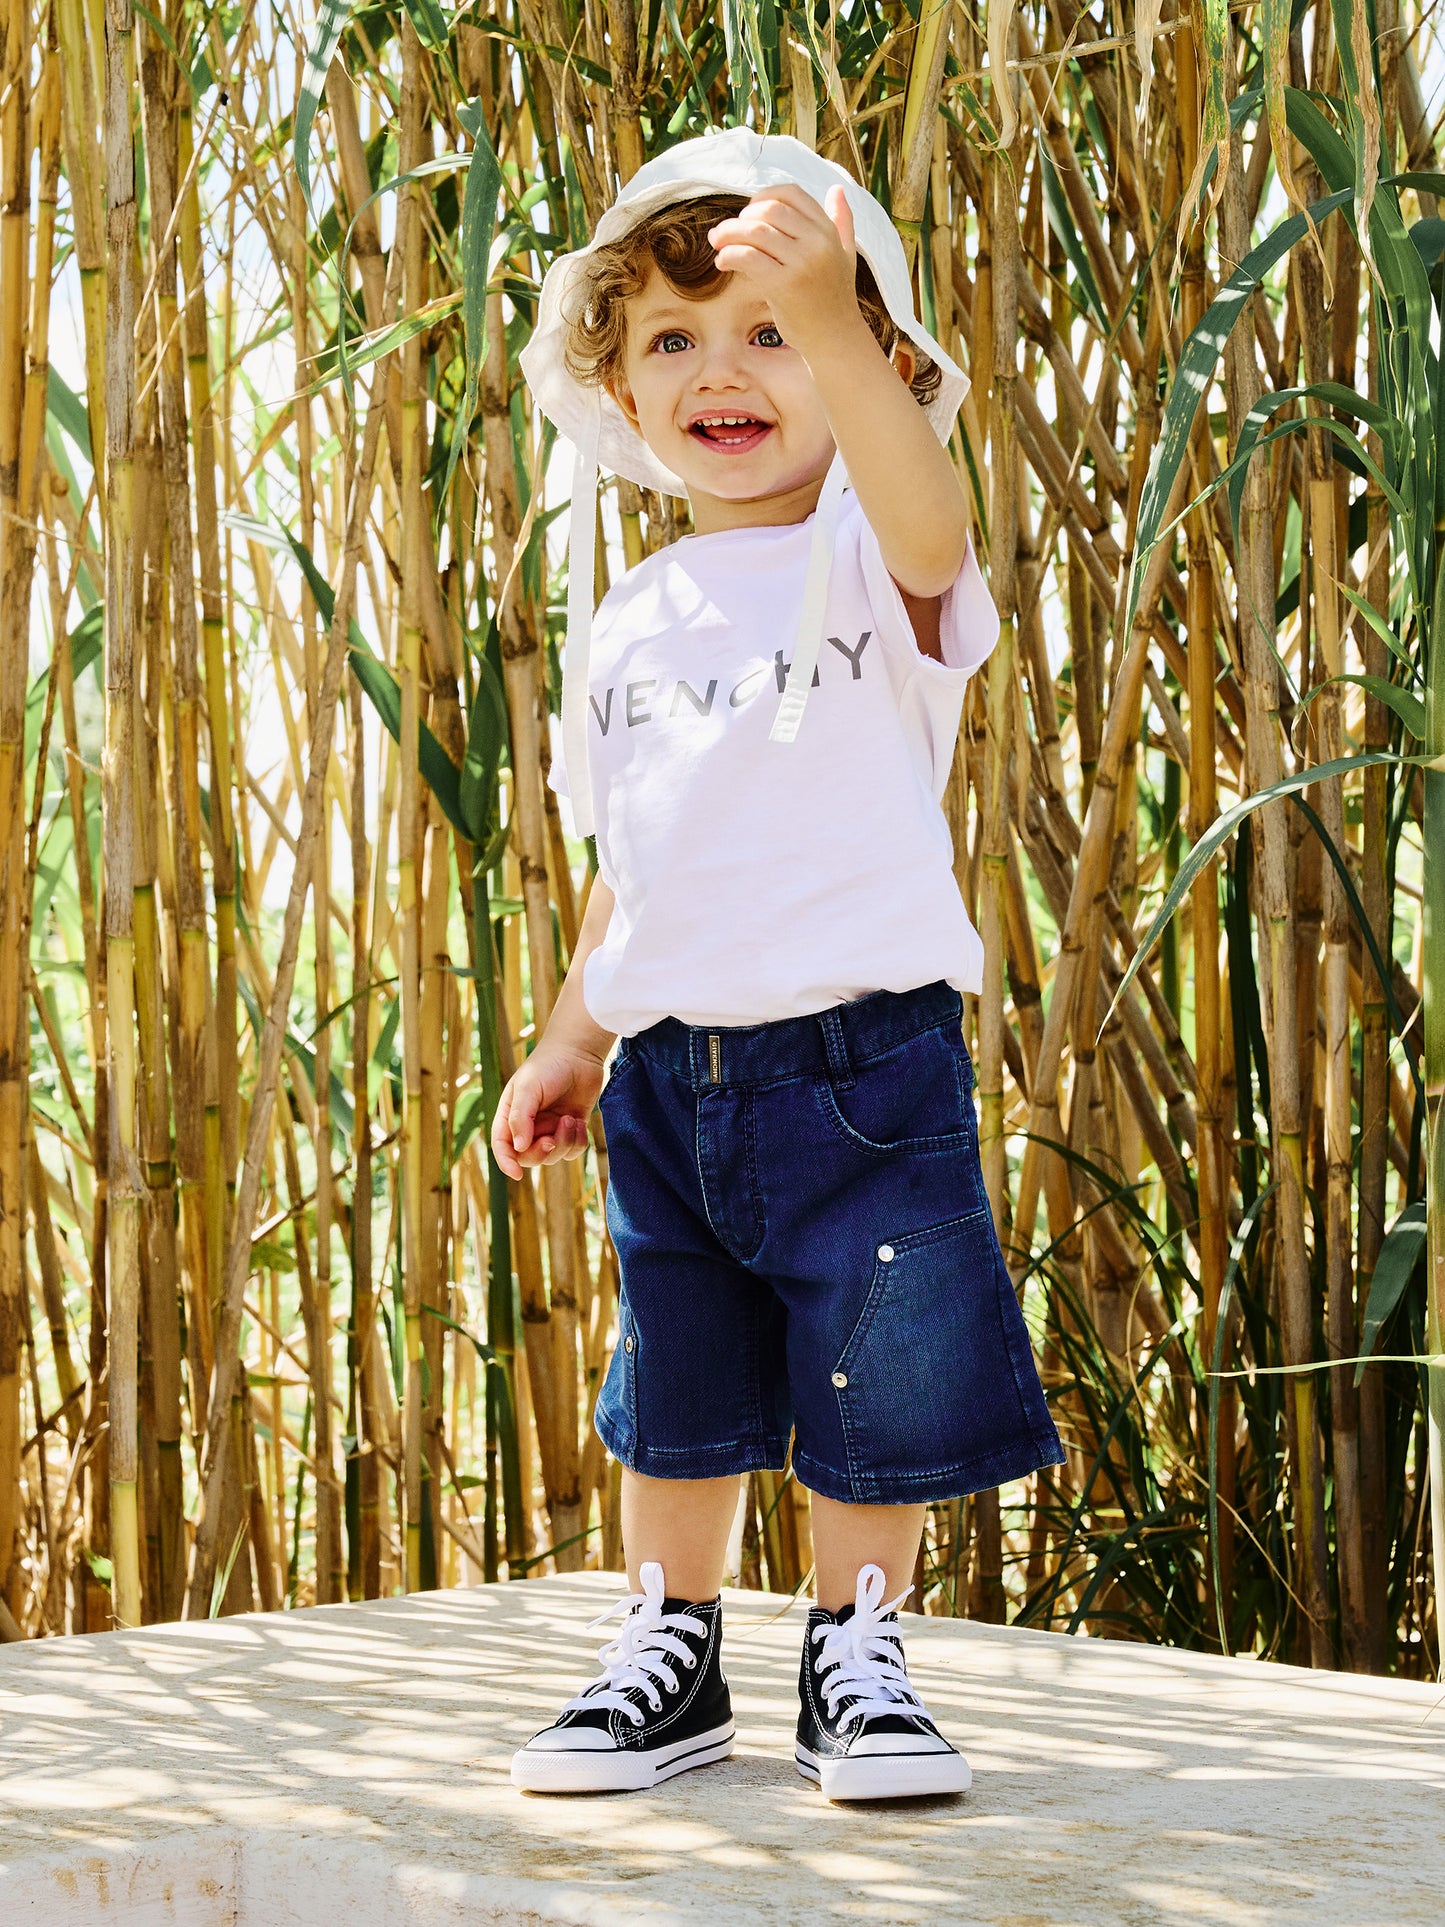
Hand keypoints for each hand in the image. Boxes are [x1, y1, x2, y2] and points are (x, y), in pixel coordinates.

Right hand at [490, 1040, 607, 1179]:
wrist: (579, 1053)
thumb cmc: (548, 1065)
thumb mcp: (528, 1088)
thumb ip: (520, 1117)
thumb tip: (519, 1148)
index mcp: (510, 1115)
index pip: (502, 1146)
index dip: (506, 1162)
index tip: (517, 1174)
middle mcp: (529, 1125)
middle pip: (528, 1157)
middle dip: (541, 1152)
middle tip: (552, 1138)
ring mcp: (550, 1128)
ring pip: (553, 1156)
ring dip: (564, 1143)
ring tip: (570, 1119)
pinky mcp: (571, 1129)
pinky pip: (572, 1151)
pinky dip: (577, 1141)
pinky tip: (579, 1121)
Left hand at [707, 182, 865, 361]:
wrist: (835, 339)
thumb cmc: (835, 298)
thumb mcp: (846, 255)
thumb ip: (843, 222)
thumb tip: (837, 190)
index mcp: (829, 230)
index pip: (790, 194)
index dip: (763, 196)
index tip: (749, 214)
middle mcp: (818, 242)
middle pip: (769, 209)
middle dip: (741, 217)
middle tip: (725, 232)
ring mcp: (801, 263)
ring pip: (755, 231)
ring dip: (728, 233)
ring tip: (716, 243)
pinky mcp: (784, 286)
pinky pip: (748, 257)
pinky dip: (729, 255)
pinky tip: (722, 263)